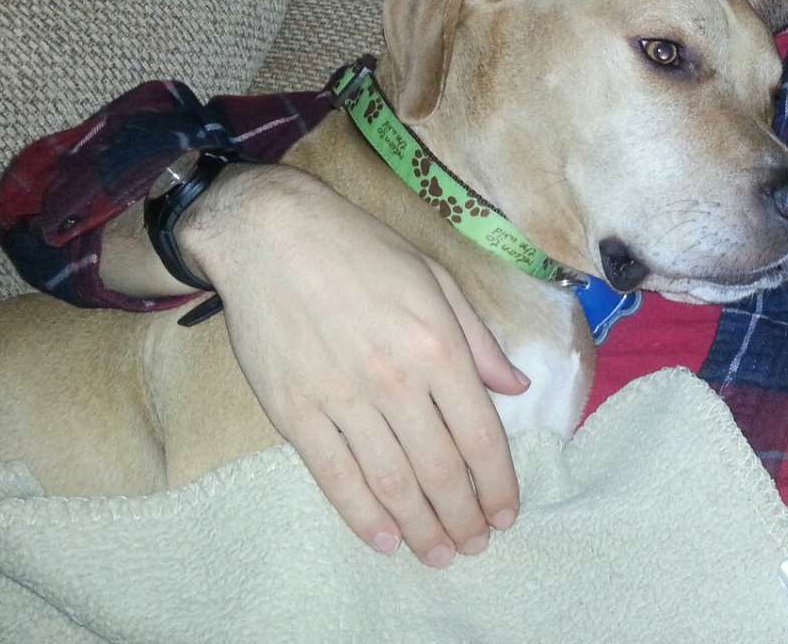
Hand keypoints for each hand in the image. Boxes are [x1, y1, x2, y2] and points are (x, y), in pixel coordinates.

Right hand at [183, 164, 528, 565]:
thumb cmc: (362, 250)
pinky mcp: (294, 411)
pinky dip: (361, 514)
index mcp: (438, 345)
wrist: (272, 235)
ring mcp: (342, 399)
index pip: (480, 435)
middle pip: (440, 469)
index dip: (497, 484)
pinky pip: (334, 476)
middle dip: (462, 517)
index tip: (505, 513)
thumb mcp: (436, 279)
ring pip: (391, 482)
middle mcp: (396, 380)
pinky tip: (383, 538)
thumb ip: (478, 341)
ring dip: (420, 527)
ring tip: (438, 553)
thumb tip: (516, 387)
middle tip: (474, 545)